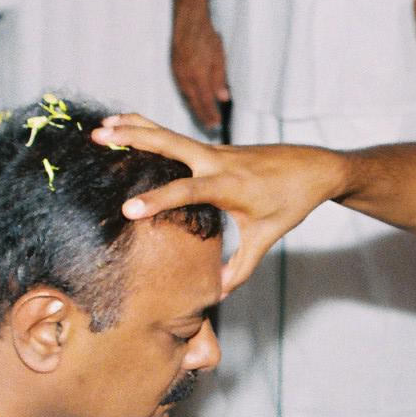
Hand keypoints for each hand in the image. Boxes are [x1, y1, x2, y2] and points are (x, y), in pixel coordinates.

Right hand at [89, 114, 345, 291]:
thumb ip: (240, 266)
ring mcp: (215, 150)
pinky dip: (150, 129)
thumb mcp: (266, 236)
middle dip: (135, 140)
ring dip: (136, 128)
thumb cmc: (291, 201)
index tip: (128, 209)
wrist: (315, 167)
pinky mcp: (214, 148)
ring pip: (169, 134)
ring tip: (102, 126)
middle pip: (170, 145)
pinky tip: (127, 124)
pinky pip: (177, 137)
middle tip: (100, 136)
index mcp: (229, 184)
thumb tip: (216, 293)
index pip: (187, 191)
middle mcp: (218, 161)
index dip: (158, 200)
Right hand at [171, 3, 230, 131]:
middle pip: (195, 102)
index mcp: (198, 75)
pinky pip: (182, 87)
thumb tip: (223, 98)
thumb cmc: (206, 36)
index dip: (210, 114)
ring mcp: (178, 73)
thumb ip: (220, 79)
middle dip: (203, 116)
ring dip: (196, 108)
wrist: (188, 19)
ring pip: (188, 96)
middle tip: (210, 127)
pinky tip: (194, 100)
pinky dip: (189, 97)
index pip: (205, 101)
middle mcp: (186, 77)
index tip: (216, 125)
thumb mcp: (219, 57)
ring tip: (204, 117)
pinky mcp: (175, 67)